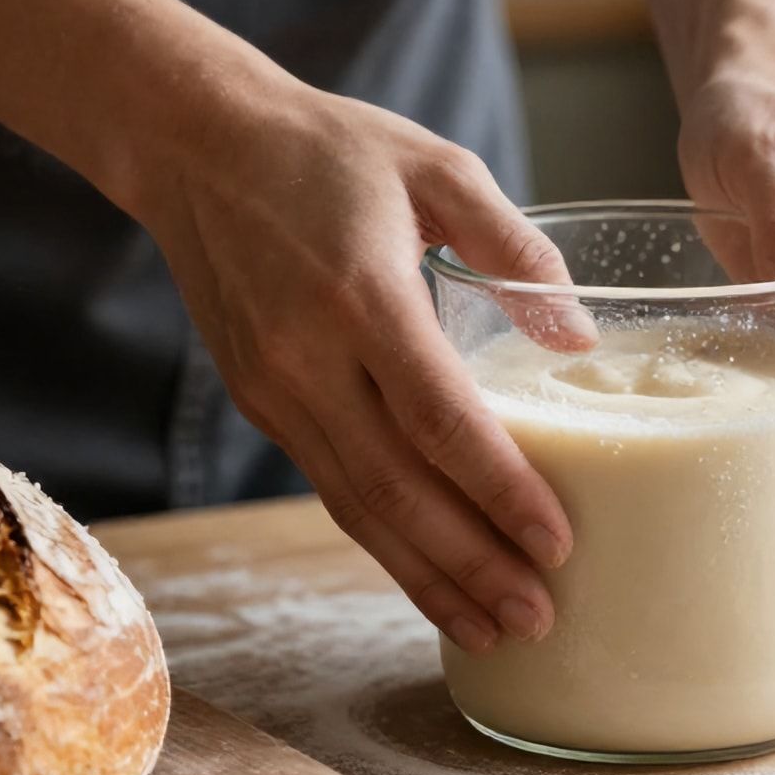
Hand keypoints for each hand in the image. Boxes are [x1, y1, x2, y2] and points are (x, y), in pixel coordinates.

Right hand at [133, 76, 591, 652]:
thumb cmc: (327, 147)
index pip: (441, 420)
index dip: (501, 491)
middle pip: (397, 490)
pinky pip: (332, 488)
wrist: (195, 144)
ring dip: (426, 577)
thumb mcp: (435, 166)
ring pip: (357, 508)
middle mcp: (308, 359)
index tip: (558, 542)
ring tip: (492, 629)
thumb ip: (513, 247)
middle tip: (538, 618)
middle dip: (471, 565)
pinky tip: (431, 576)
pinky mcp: (260, 403)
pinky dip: (385, 543)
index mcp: (361, 296)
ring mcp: (275, 390)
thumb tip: (578, 337)